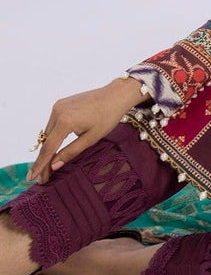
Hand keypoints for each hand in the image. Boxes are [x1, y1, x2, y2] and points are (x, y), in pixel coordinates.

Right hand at [28, 79, 149, 184]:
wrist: (115, 95)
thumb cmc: (107, 117)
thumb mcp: (91, 138)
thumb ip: (71, 152)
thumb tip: (54, 166)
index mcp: (65, 121)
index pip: (48, 148)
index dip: (40, 165)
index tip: (32, 178)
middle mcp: (57, 112)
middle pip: (46, 141)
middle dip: (44, 160)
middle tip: (42, 178)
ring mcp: (58, 106)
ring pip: (48, 132)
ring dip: (47, 148)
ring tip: (47, 167)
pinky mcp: (60, 104)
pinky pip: (53, 124)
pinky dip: (53, 136)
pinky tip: (53, 148)